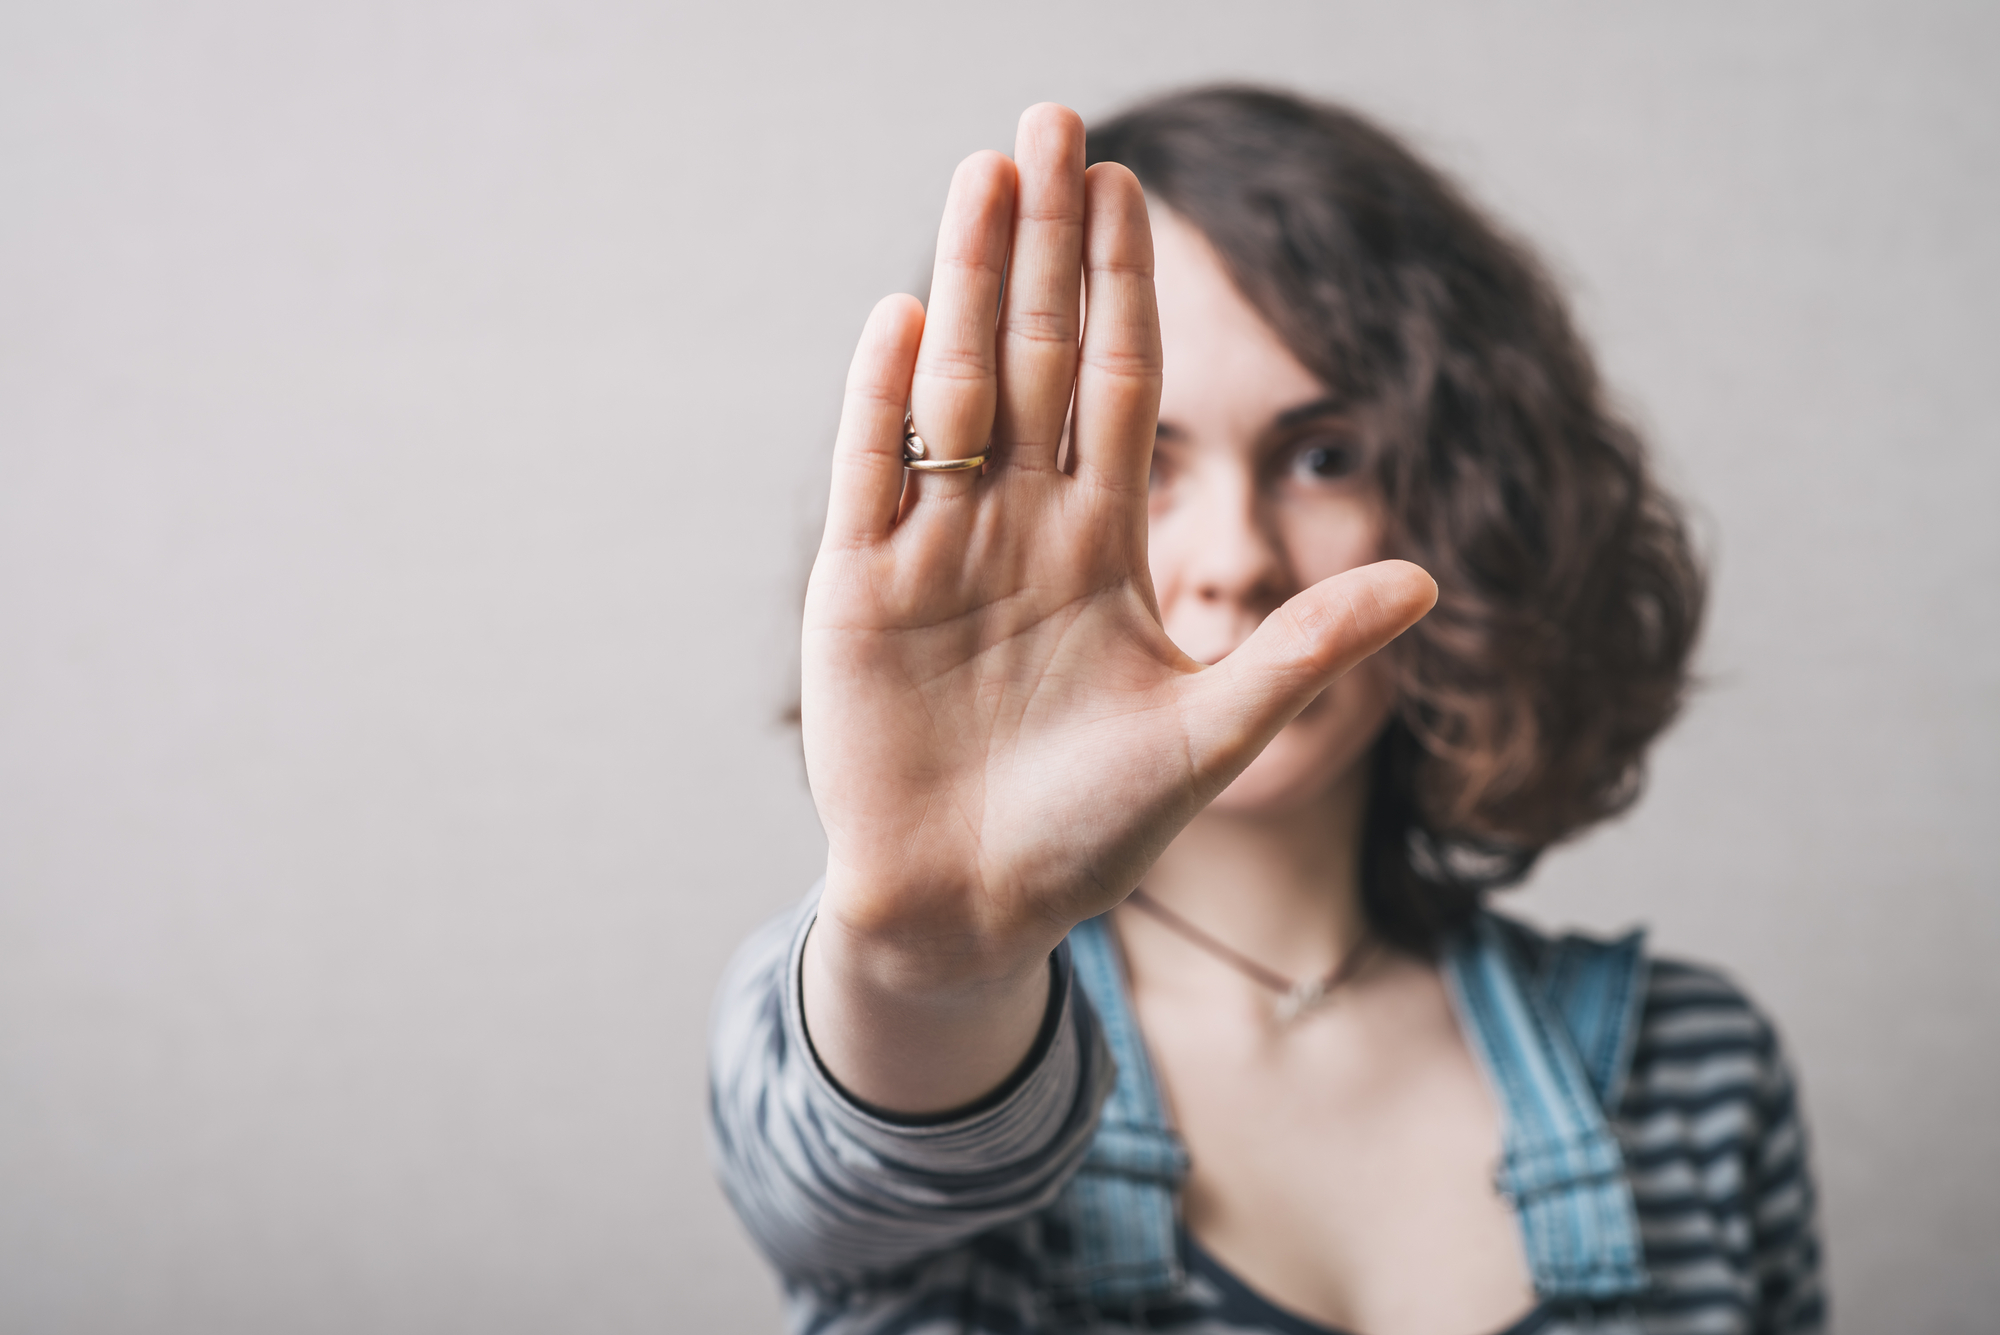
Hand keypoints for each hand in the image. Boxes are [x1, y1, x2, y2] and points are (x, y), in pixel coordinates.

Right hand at [799, 105, 1434, 1110]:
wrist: (970, 909)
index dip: (1122, 284)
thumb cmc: (1090, 834)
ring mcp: (935, 549)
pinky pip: (871, 473)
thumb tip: (1429, 577)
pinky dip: (882, 399)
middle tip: (1052, 118)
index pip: (1117, 383)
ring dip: (965, 282)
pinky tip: (903, 313)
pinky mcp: (859, 590)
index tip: (1132, 183)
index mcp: (1101, 545)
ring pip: (954, 389)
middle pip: (1034, 356)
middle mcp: (1020, 525)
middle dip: (1043, 242)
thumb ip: (1302, 651)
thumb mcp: (1209, 737)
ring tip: (982, 175)